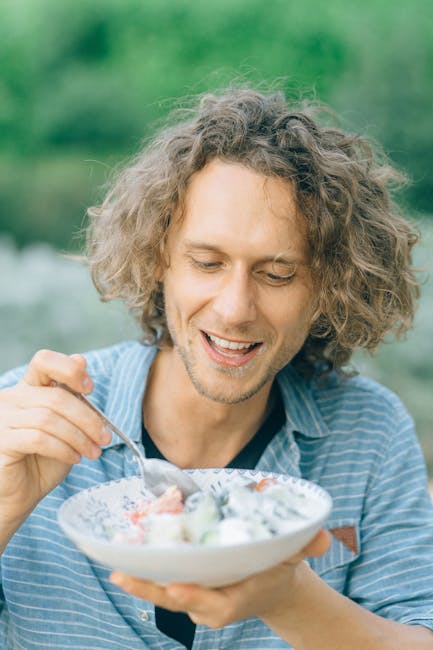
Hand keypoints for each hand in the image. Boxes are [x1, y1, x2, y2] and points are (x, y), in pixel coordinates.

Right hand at [0, 349, 110, 533]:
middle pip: (56, 396)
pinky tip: (74, 458)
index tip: (90, 389)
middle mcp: (12, 398)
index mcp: (29, 389)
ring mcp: (3, 419)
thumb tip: (81, 360)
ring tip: (92, 452)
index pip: (44, 361)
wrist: (21, 495)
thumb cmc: (44, 460)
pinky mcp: (2, 441)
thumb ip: (73, 398)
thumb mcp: (67, 426)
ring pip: (49, 418)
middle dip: (87, 418)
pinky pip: (38, 438)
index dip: (69, 370)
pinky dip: (63, 448)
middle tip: (104, 437)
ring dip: (79, 437)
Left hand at [110, 529, 329, 628]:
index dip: (194, 598)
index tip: (175, 587)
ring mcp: (196, 598)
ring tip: (114, 566)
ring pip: (163, 592)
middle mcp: (211, 603)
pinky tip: (122, 554)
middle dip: (150, 589)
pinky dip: (143, 571)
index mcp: (236, 599)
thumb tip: (323, 537)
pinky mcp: (185, 586)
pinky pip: (161, 581)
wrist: (268, 586)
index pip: (214, 604)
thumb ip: (307, 545)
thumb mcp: (295, 557)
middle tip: (123, 575)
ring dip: (139, 580)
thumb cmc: (278, 569)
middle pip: (177, 600)